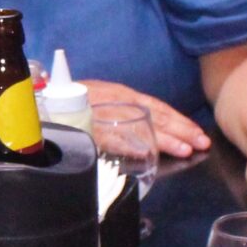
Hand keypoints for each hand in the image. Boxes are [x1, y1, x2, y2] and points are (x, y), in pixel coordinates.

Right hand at [81, 80, 208, 158]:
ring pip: (141, 126)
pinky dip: (131, 145)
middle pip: (156, 116)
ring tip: (185, 150)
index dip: (180, 120)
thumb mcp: (105, 101)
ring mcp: (106, 113)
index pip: (159, 107)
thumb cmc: (74, 101)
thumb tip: (151, 134)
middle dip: (181, 130)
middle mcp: (119, 100)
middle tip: (202, 143)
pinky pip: (114, 137)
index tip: (198, 133)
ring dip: (164, 139)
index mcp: (124, 94)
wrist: (44, 99)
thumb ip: (126, 115)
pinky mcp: (90, 126)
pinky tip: (148, 153)